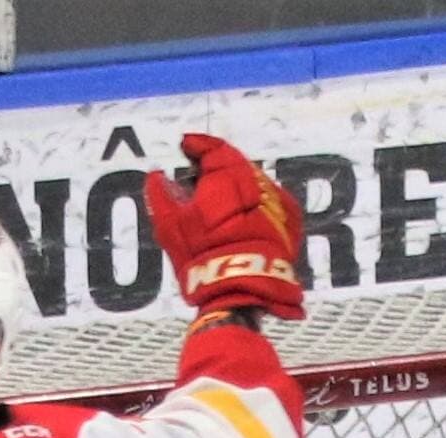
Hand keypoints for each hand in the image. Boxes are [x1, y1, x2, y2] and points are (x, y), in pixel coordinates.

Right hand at [147, 132, 303, 320]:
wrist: (244, 286)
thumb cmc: (203, 254)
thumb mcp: (172, 227)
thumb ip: (162, 197)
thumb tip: (155, 176)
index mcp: (228, 175)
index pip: (214, 148)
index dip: (198, 144)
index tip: (185, 144)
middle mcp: (257, 180)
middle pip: (236, 164)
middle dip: (216, 168)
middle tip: (196, 178)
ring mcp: (277, 198)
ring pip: (253, 183)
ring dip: (235, 188)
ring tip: (217, 204)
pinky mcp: (290, 219)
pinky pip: (268, 203)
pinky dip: (252, 205)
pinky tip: (239, 221)